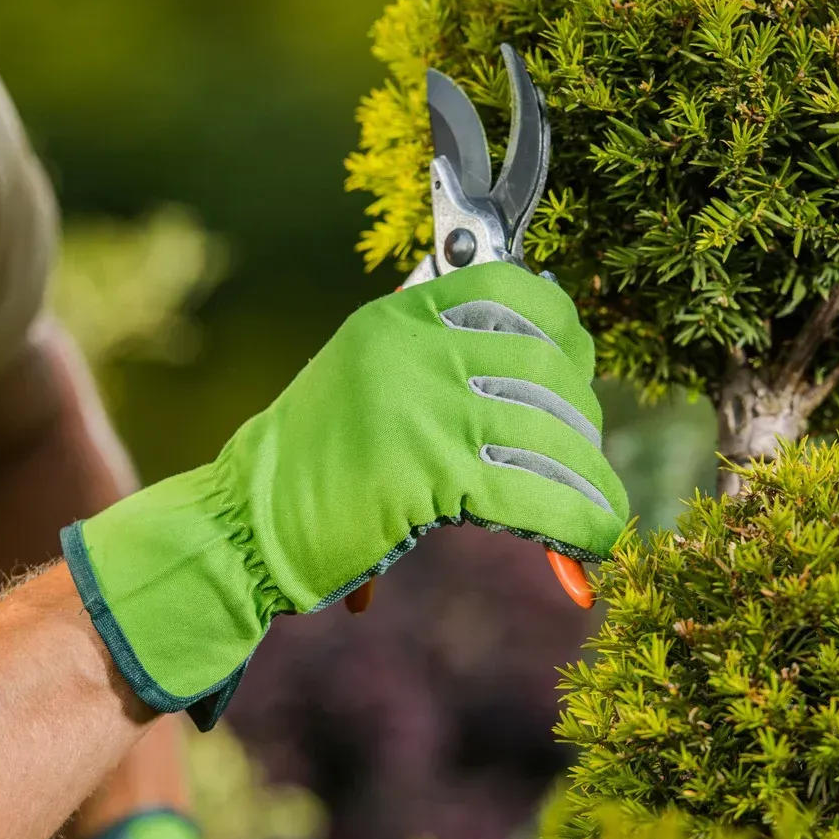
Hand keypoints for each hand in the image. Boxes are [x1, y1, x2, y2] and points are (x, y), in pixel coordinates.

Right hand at [61, 261, 627, 727]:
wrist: (240, 528)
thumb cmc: (307, 468)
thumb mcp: (364, 380)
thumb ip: (430, 358)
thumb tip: (537, 357)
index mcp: (397, 318)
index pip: (515, 290)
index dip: (565, 331)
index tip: (576, 373)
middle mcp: (411, 348)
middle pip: (548, 370)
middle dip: (581, 426)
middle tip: (579, 464)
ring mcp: (420, 408)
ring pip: (552, 436)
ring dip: (590, 484)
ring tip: (598, 517)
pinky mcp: (426, 474)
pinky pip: (536, 495)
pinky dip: (577, 525)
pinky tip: (588, 549)